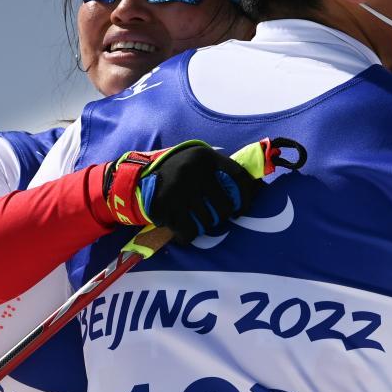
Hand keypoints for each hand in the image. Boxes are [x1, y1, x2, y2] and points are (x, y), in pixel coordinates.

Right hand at [103, 140, 261, 241]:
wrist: (136, 177)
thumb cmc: (176, 171)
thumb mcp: (196, 161)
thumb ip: (218, 170)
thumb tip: (255, 188)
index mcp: (205, 157)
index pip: (238, 177)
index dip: (246, 196)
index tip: (242, 209)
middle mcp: (193, 171)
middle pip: (225, 206)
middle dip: (223, 216)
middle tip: (215, 216)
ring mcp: (178, 190)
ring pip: (207, 222)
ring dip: (204, 226)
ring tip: (195, 219)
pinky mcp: (165, 207)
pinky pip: (187, 232)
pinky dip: (187, 234)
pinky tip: (182, 227)